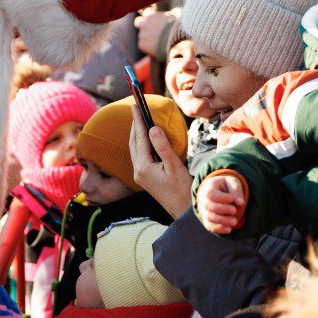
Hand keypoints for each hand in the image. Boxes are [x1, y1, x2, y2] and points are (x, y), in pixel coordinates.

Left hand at [129, 103, 191, 218]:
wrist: (183, 211)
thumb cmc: (183, 190)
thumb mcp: (175, 166)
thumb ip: (163, 147)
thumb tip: (153, 128)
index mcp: (143, 167)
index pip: (139, 138)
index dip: (138, 120)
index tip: (135, 106)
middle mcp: (138, 171)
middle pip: (133, 143)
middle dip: (135, 126)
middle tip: (135, 109)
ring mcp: (140, 176)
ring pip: (135, 150)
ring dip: (136, 135)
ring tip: (138, 120)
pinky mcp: (144, 178)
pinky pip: (139, 156)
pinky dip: (140, 144)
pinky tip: (145, 139)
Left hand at [134, 10, 176, 56]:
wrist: (178, 41)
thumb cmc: (180, 27)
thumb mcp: (177, 15)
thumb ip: (172, 13)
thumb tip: (174, 12)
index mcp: (151, 14)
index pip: (146, 12)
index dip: (151, 17)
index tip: (156, 21)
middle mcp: (144, 23)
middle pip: (139, 22)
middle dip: (144, 26)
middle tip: (153, 32)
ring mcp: (142, 34)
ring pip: (142, 35)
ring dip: (148, 38)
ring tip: (159, 42)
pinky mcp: (141, 44)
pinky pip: (143, 45)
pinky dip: (148, 47)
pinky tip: (157, 48)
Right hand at [196, 172, 246, 234]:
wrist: (218, 191)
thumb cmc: (225, 186)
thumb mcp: (232, 182)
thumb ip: (236, 190)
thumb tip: (240, 203)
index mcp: (208, 187)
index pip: (211, 194)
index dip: (221, 198)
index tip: (231, 198)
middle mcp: (202, 200)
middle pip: (209, 206)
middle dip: (223, 210)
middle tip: (235, 211)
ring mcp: (203, 211)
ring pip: (209, 218)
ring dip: (223, 221)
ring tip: (235, 221)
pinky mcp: (206, 220)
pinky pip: (210, 226)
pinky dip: (219, 229)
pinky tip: (229, 229)